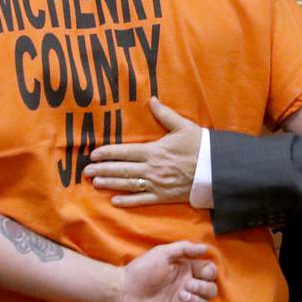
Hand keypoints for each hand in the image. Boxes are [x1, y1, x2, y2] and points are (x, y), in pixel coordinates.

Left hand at [84, 97, 201, 207]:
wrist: (215, 170)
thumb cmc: (200, 146)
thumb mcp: (183, 126)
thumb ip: (165, 114)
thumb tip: (151, 100)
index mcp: (154, 151)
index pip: (124, 152)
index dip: (107, 153)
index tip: (94, 154)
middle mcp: (151, 168)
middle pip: (121, 170)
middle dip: (102, 170)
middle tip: (86, 171)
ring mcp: (157, 184)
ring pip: (128, 185)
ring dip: (110, 184)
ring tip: (95, 183)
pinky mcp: (164, 196)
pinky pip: (142, 200)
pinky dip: (128, 201)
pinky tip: (115, 201)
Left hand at [110, 241, 217, 301]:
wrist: (122, 292)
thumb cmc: (141, 270)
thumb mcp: (162, 253)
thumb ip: (185, 248)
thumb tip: (206, 248)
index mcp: (186, 271)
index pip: (210, 273)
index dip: (209, 273)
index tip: (198, 273)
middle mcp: (187, 288)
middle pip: (211, 290)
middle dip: (203, 288)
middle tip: (186, 286)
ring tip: (181, 297)